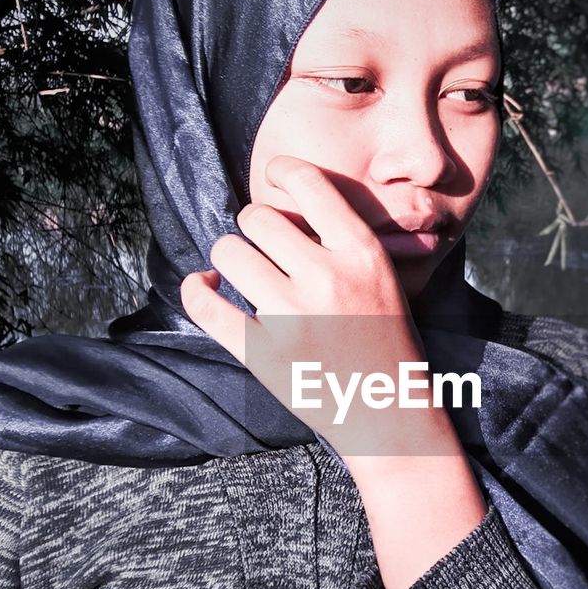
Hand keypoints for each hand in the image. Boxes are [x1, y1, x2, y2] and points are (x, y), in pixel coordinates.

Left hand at [181, 156, 435, 455]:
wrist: (391, 416)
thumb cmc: (388, 345)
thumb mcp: (384, 281)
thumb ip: (343, 243)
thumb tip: (283, 208)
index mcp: (362, 253)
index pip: (308, 183)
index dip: (281, 171)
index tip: (273, 178)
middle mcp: (326, 277)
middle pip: (257, 216)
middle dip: (254, 227)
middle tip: (264, 248)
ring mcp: (291, 316)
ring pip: (228, 251)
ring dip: (230, 258)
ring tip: (244, 274)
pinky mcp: (262, 352)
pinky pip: (205, 304)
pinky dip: (196, 290)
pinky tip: (205, 288)